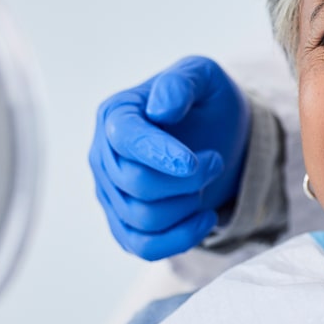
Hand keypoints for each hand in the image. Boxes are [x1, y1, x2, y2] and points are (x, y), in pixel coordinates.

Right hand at [90, 56, 250, 259]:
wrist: (219, 137)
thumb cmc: (207, 103)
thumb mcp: (203, 76)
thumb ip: (181, 82)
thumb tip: (160, 109)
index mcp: (115, 114)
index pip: (124, 138)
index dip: (158, 153)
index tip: (193, 163)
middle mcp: (103, 155)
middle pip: (135, 183)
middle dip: (186, 179)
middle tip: (214, 161)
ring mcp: (110, 193)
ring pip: (142, 218)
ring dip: (188, 204)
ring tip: (209, 182)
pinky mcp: (124, 224)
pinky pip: (143, 247)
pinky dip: (180, 238)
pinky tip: (206, 218)